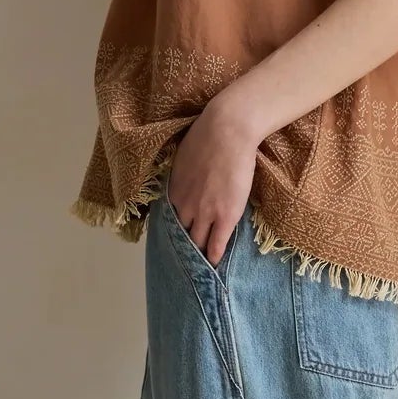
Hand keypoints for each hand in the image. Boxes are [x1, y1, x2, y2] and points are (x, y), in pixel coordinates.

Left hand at [166, 98, 258, 268]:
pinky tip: (214, 265)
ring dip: (198, 254)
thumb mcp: (183, 157)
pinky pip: (217, 242)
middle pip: (181, 234)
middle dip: (183, 247)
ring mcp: (205, 212)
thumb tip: (185, 179)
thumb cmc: (206, 135)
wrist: (227, 131)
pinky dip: (214, 256)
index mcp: (173, 191)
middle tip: (185, 260)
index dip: (174, 230)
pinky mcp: (225, 215)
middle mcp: (184, 206)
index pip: (170, 219)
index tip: (175, 240)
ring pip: (197, 241)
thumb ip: (182, 174)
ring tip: (199, 268)